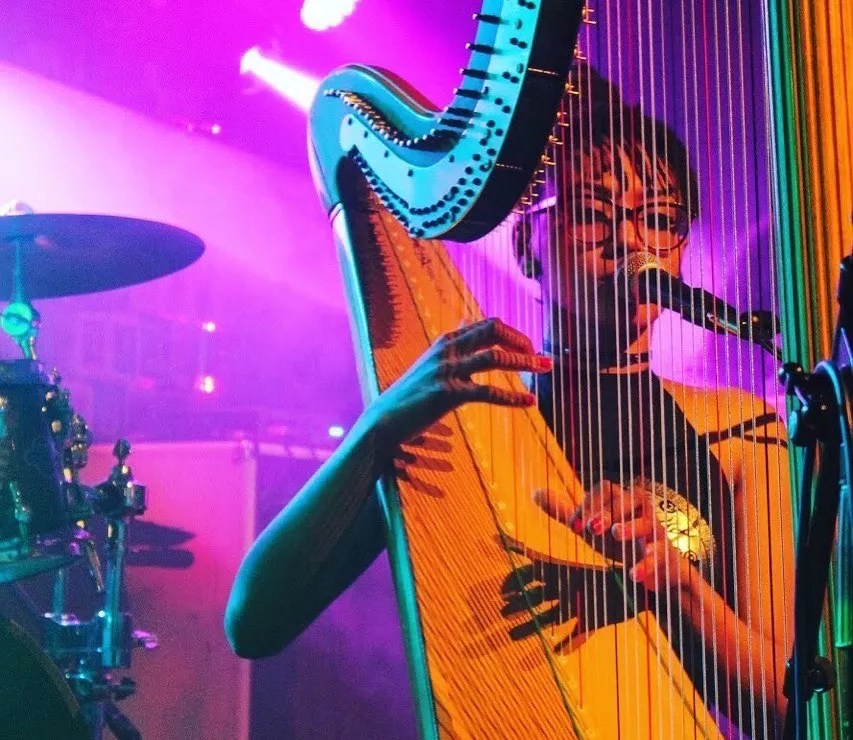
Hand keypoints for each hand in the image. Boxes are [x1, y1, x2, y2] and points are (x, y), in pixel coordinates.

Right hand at [365, 317, 550, 454]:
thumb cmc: (408, 395)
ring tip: (545, 369)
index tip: (529, 347)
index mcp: (446, 341)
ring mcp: (447, 371)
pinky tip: (529, 403)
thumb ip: (451, 343)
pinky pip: (489, 393)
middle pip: (494, 331)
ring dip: (525, 363)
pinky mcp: (448, 395)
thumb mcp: (429, 361)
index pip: (487, 325)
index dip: (514, 333)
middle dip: (522, 342)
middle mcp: (447, 350)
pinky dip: (513, 398)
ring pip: (495, 358)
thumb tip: (467, 320)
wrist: (383, 421)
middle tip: (541, 358)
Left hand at [536, 480, 691, 592]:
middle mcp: (640, 510)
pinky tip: (633, 575)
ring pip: (648, 522)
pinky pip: (658, 556)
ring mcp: (655, 532)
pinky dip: (647, 564)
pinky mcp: (664, 555)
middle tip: (592, 527)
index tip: (575, 524)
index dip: (589, 503)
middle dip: (609, 511)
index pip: (606, 489)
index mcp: (620, 499)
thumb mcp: (590, 526)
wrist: (655, 568)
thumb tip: (536, 492)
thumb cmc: (619, 541)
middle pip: (629, 498)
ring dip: (631, 528)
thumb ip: (565, 511)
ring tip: (616, 534)